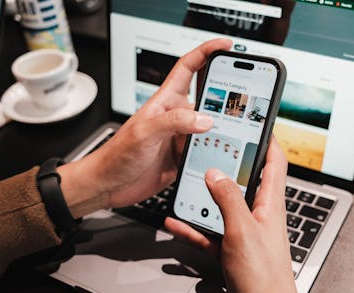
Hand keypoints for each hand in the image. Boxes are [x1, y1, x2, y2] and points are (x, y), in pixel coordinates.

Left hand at [58, 38, 232, 216]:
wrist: (109, 184)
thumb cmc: (117, 154)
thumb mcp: (144, 133)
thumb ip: (174, 122)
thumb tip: (205, 119)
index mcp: (166, 102)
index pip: (189, 68)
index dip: (207, 52)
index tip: (226, 46)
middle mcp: (176, 117)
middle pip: (208, 100)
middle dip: (226, 97)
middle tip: (245, 100)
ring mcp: (181, 138)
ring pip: (211, 129)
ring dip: (223, 131)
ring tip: (238, 133)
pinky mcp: (183, 158)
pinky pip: (207, 152)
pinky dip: (216, 154)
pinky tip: (223, 157)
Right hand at [165, 138, 299, 292]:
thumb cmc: (264, 276)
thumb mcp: (243, 230)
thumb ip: (228, 199)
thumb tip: (216, 173)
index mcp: (269, 204)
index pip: (274, 162)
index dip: (267, 140)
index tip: (255, 123)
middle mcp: (258, 214)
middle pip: (243, 181)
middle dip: (227, 165)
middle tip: (210, 150)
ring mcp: (244, 232)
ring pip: (222, 206)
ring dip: (205, 197)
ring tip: (187, 184)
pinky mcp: (231, 250)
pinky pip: (209, 233)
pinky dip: (194, 228)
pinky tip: (176, 224)